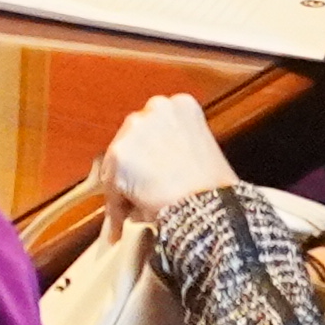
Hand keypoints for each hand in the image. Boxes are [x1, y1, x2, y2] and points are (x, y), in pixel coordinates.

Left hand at [104, 93, 235, 220]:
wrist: (210, 205)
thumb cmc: (213, 187)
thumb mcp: (202, 150)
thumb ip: (176, 146)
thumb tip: (155, 165)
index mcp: (182, 104)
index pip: (154, 128)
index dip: (150, 153)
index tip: (150, 169)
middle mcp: (156, 108)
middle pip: (131, 140)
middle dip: (134, 165)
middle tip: (141, 191)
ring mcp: (135, 129)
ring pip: (118, 162)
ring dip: (123, 183)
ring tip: (135, 208)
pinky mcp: (118, 154)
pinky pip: (111, 186)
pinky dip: (116, 204)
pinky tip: (124, 220)